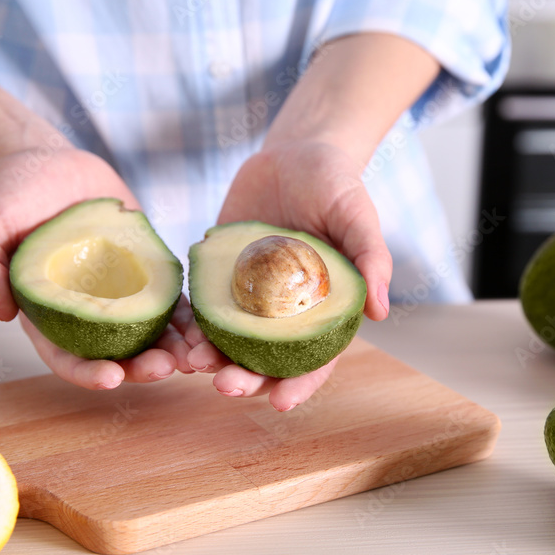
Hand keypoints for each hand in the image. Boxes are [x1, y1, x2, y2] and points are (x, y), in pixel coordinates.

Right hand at [0, 147, 192, 388]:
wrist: (48, 160)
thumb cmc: (9, 195)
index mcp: (47, 315)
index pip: (66, 357)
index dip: (88, 373)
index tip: (112, 378)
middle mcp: (86, 313)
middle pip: (116, 354)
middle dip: (141, 368)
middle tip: (166, 369)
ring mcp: (120, 295)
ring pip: (150, 334)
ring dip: (173, 350)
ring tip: (197, 357)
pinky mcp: (146, 272)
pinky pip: (172, 301)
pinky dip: (189, 318)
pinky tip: (210, 326)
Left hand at [185, 139, 392, 410]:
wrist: (294, 152)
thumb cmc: (336, 184)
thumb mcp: (358, 215)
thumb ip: (371, 259)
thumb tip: (380, 311)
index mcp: (323, 309)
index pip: (315, 359)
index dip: (300, 384)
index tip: (280, 403)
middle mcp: (284, 311)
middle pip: (265, 358)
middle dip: (246, 378)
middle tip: (225, 386)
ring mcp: (250, 295)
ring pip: (229, 339)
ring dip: (211, 357)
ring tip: (191, 365)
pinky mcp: (220, 274)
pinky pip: (202, 306)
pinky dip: (188, 324)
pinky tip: (173, 335)